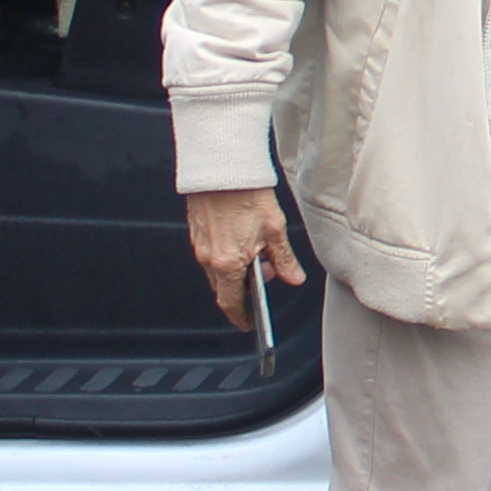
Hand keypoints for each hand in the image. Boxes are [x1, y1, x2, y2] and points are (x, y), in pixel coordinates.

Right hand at [187, 188, 303, 330]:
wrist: (220, 166)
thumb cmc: (246, 194)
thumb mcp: (274, 229)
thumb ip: (283, 259)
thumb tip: (293, 278)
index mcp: (227, 263)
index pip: (231, 303)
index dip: (241, 316)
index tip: (250, 324)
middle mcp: (208, 258)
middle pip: (225, 287)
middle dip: (246, 287)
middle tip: (268, 271)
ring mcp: (200, 245)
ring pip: (219, 270)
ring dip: (238, 269)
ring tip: (260, 250)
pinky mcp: (196, 231)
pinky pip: (212, 254)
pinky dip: (228, 255)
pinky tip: (245, 238)